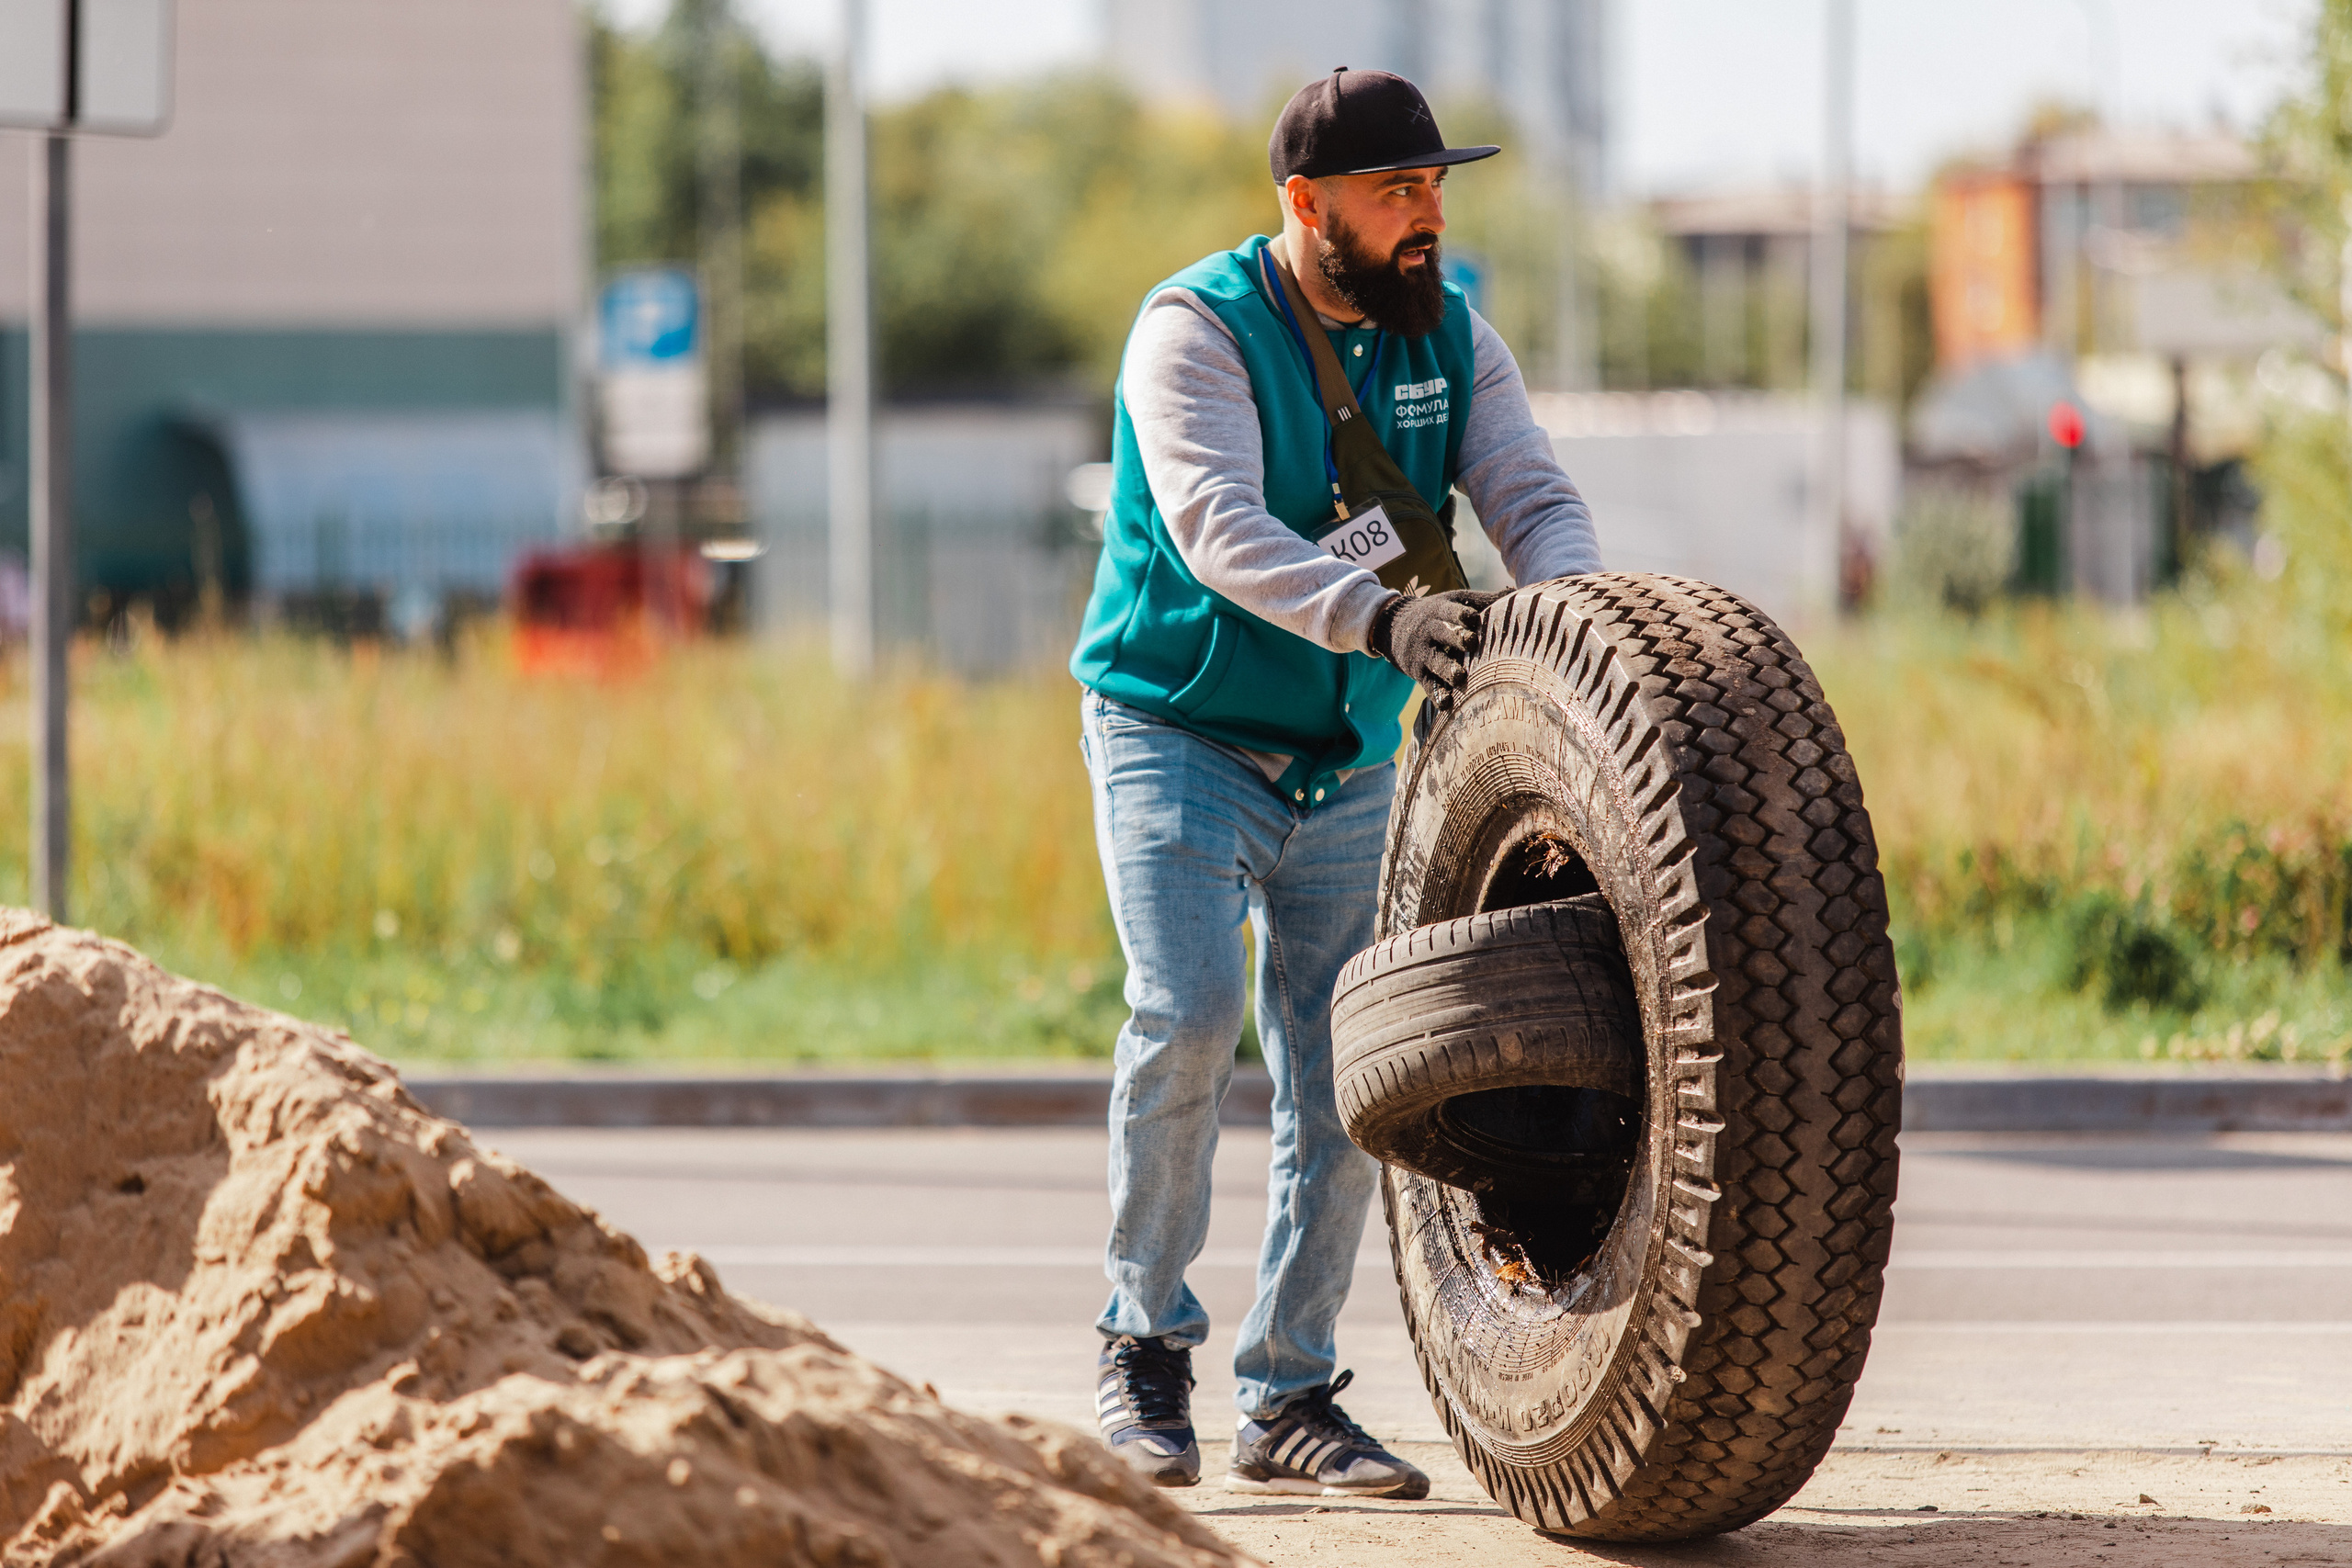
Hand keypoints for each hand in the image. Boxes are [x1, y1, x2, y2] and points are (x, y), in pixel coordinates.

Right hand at [1370, 590, 1503, 711]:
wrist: (1392, 626)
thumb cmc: (1436, 614)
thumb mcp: (1453, 602)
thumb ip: (1483, 600)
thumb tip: (1516, 593)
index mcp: (1441, 611)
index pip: (1450, 611)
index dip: (1461, 614)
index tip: (1473, 618)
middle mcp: (1430, 630)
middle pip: (1443, 633)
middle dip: (1456, 638)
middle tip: (1470, 642)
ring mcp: (1423, 653)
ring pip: (1435, 661)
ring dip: (1447, 669)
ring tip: (1459, 677)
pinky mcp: (1418, 672)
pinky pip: (1427, 685)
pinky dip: (1437, 695)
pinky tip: (1447, 704)